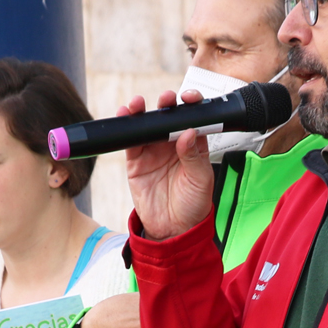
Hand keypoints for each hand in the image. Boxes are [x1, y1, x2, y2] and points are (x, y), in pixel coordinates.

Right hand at [121, 90, 214, 240]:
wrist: (173, 229)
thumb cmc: (193, 205)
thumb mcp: (201, 180)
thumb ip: (194, 156)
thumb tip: (188, 132)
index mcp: (194, 145)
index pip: (193, 118)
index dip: (191, 105)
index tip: (190, 97)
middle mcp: (173, 144)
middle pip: (168, 116)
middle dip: (167, 103)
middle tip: (167, 100)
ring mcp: (154, 151)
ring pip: (147, 124)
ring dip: (142, 110)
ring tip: (138, 104)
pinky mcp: (136, 161)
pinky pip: (130, 140)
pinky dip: (126, 126)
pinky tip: (126, 115)